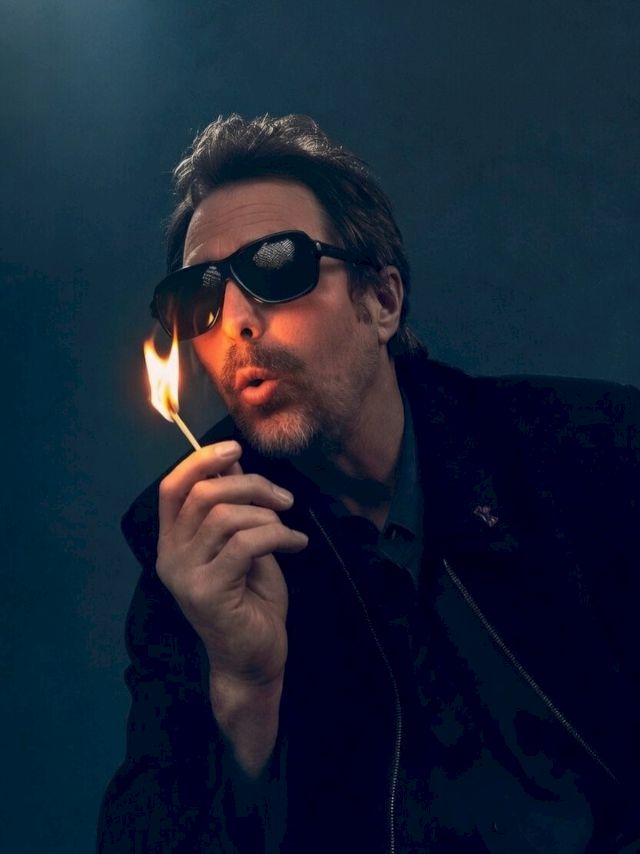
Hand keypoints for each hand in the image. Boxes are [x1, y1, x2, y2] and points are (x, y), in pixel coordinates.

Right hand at [156, 439, 307, 688]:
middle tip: (284, 498)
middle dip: (250, 485)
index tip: (235, 448)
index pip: (172, 488)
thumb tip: (230, 460)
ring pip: (225, 515)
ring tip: (288, 528)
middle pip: (202, 494)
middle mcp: (170, 557)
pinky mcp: (208, 593)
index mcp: (173, 542)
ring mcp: (185, 576)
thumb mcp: (243, 543)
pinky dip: (279, 535)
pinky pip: (245, 544)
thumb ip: (232, 505)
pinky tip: (297, 544)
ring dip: (266, 514)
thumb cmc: (251, 601)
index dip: (200, 460)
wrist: (254, 660)